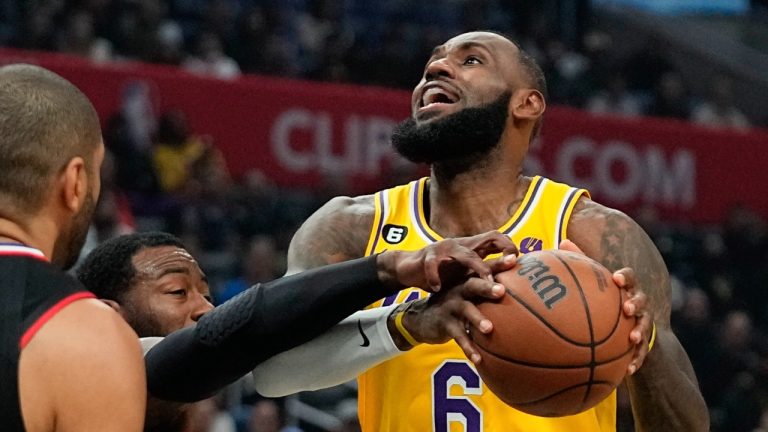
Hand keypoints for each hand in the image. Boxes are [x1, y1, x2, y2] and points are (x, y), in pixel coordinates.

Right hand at [379, 231, 517, 292]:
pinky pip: (432, 266)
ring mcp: (443, 250)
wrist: (409, 268)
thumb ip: (483, 275)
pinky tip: (437, 288)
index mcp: (470, 248)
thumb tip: (510, 286)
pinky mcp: (426, 258)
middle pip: (485, 243)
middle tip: (509, 269)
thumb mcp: (464, 274)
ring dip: (477, 269)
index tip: (518, 261)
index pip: (495, 239)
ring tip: (486, 283)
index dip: (508, 246)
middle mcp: (460, 246)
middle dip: (498, 254)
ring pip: (465, 256)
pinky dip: (434, 277)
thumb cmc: (442, 273)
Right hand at [389, 253, 517, 361]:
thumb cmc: (456, 306)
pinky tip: (478, 359)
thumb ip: (488, 294)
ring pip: (465, 311)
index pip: (485, 270)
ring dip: (477, 319)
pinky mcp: (444, 323)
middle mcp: (459, 290)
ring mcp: (450, 306)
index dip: (498, 264)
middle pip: (473, 285)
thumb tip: (524, 298)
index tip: (514, 259)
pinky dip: (468, 347)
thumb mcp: (469, 297)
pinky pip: (458, 336)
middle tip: (501, 290)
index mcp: (468, 281)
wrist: (422, 319)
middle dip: (487, 287)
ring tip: (489, 329)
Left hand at [560, 239, 651, 375]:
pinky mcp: (644, 346)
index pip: (629, 278)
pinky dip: (636, 361)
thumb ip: (582, 263)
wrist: (628, 332)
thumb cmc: (607, 301)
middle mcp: (638, 305)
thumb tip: (561, 240)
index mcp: (625, 289)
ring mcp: (644, 325)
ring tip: (632, 338)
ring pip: (646, 327)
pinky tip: (628, 371)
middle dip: (636, 303)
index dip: (625, 278)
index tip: (617, 279)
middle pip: (642, 300)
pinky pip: (642, 355)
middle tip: (627, 308)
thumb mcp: (596, 283)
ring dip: (640, 332)